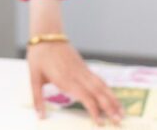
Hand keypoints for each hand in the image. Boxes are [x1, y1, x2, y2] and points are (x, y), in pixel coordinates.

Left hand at [28, 0, 122, 124]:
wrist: (47, 34)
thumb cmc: (39, 56)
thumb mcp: (34, 77)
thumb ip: (37, 98)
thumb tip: (40, 117)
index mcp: (66, 79)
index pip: (85, 97)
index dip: (94, 110)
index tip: (100, 123)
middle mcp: (78, 75)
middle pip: (98, 92)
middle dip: (110, 107)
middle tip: (119, 121)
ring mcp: (83, 70)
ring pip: (102, 85)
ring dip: (113, 99)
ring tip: (122, 112)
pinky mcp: (84, 66)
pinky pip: (99, 79)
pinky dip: (108, 89)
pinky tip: (113, 97)